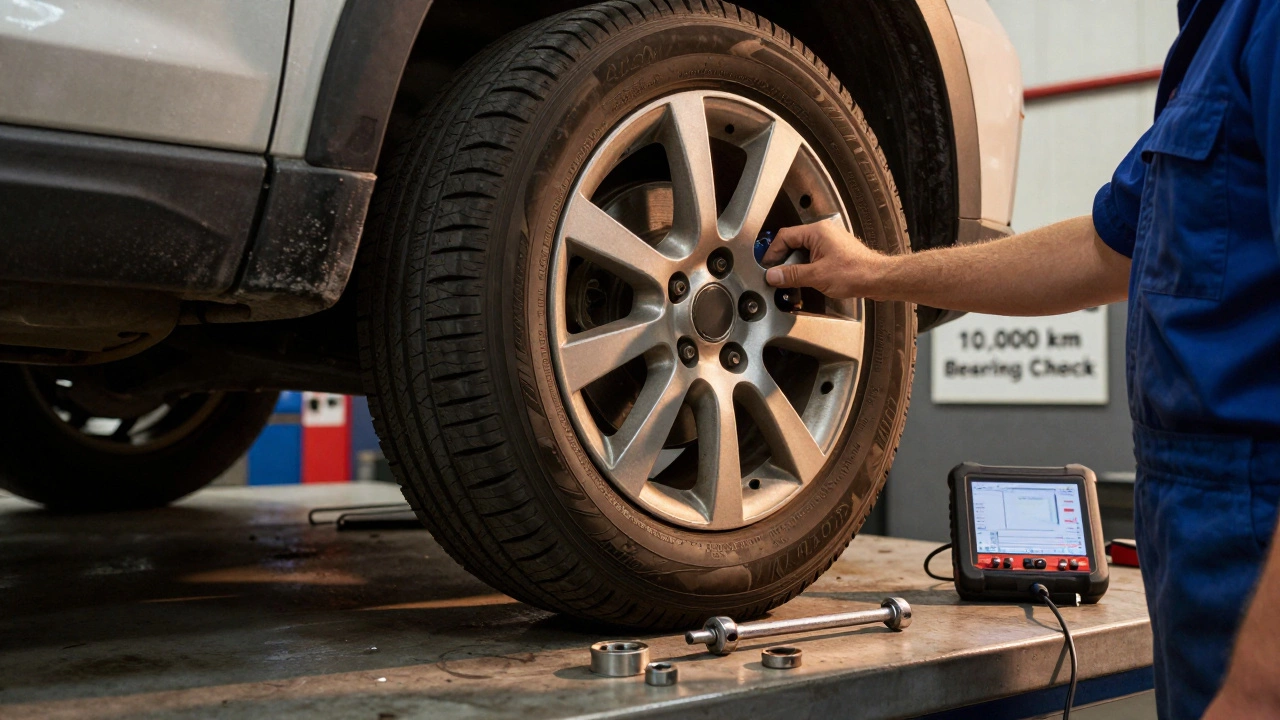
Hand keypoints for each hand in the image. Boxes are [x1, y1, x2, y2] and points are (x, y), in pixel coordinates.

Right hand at [761, 218, 890, 299]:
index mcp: (817, 231)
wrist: (878, 279)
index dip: (772, 252)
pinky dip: (807, 267)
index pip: (785, 236)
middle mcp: (823, 233)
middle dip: (783, 260)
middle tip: (776, 275)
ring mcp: (830, 242)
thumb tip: (773, 275)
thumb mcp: (816, 276)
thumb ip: (792, 275)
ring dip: (795, 265)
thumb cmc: (855, 272)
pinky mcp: (835, 252)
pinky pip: (814, 256)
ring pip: (803, 251)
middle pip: (793, 243)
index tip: (767, 267)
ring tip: (791, 280)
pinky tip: (806, 280)